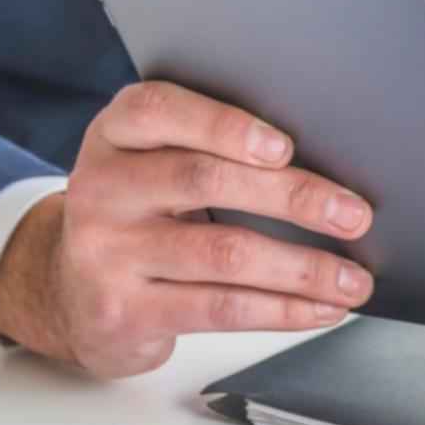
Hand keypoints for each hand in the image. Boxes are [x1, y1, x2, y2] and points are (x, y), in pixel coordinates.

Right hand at [0, 81, 374, 377]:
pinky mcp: (125, 312)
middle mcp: (102, 188)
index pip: (159, 112)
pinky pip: (220, 308)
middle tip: (354, 215)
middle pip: (203, 180)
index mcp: (115, 136)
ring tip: (353, 280)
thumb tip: (324, 172)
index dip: (223, 125)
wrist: (71, 294)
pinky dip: (282, 309)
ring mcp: (107, 253)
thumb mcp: (154, 166)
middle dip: (292, 198)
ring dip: (303, 268)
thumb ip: (211, 151)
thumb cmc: (142, 216)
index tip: (283, 146)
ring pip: (223, 253)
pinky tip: (320, 308)